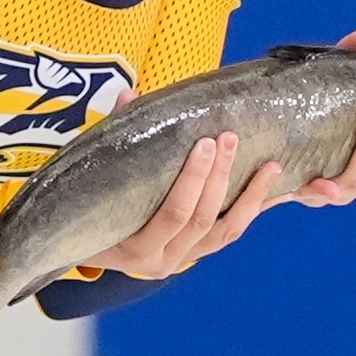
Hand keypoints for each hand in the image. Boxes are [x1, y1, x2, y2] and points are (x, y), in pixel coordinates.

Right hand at [78, 133, 281, 277]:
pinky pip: (231, 232)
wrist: (82, 242)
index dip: (193, 180)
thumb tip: (127, 94)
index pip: (172, 215)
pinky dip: (253, 210)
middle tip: (229, 138)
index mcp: (134, 250)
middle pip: (201, 218)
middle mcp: (160, 261)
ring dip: (251, 197)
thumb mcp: (95, 177)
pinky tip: (273, 189)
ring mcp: (183, 259)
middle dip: (219, 175)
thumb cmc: (89, 206)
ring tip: (271, 166)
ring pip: (225, 230)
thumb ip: (113, 138)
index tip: (205, 144)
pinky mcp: (199, 253)